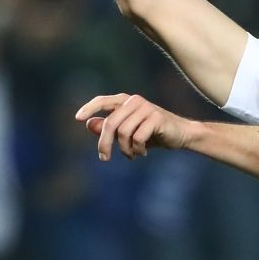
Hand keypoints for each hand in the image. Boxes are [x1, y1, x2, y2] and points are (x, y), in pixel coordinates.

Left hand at [75, 93, 197, 159]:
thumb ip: (109, 128)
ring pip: (123, 133)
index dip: (89, 108)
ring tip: (132, 155)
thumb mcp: (128, 132)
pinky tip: (142, 153)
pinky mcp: (156, 118)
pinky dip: (137, 150)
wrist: (181, 134)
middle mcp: (134, 101)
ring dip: (125, 149)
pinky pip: (138, 138)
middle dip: (104, 143)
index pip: (103, 101)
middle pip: (110, 123)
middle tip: (104, 158)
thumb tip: (89, 124)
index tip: (77, 118)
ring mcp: (146, 108)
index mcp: (126, 102)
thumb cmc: (152, 133)